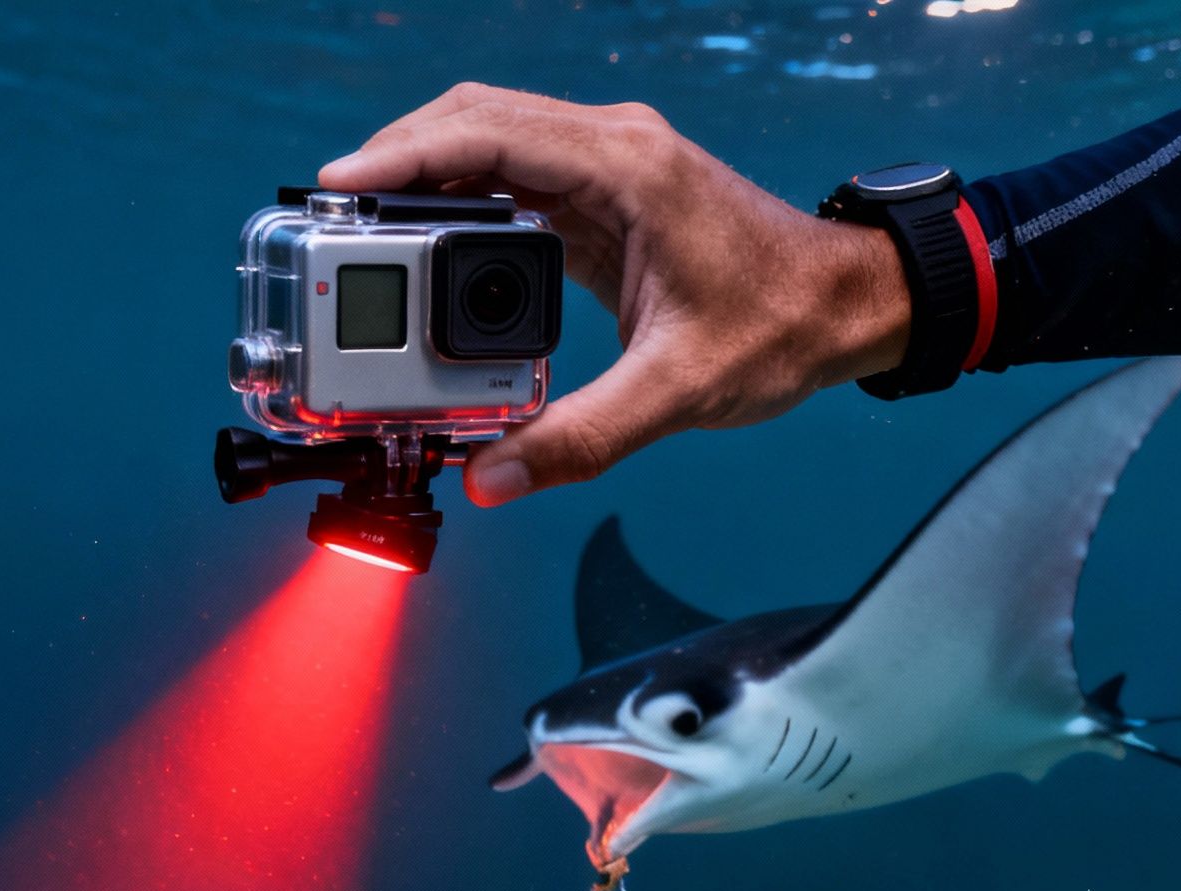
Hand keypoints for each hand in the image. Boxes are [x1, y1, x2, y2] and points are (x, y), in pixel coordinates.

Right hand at [319, 84, 909, 506]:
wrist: (850, 304)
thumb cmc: (783, 326)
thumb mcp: (679, 392)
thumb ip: (580, 438)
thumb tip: (490, 478)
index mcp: (627, 168)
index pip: (486, 137)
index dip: (401, 160)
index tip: (336, 192)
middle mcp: (613, 147)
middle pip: (473, 122)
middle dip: (394, 163)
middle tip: (330, 223)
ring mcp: (610, 164)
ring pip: (490, 141)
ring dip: (423, 176)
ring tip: (360, 233)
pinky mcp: (608, 194)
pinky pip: (515, 177)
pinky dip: (461, 200)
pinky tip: (426, 246)